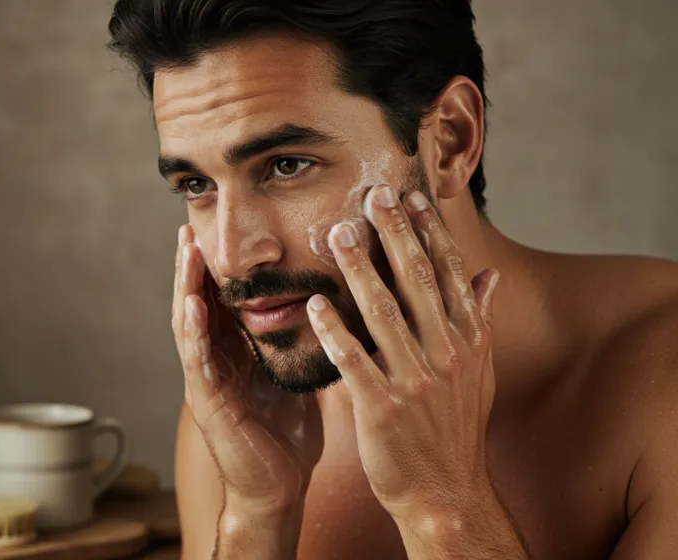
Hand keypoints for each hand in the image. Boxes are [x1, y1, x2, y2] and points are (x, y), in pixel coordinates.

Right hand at [172, 225, 322, 517]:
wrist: (280, 487)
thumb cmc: (288, 434)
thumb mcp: (294, 376)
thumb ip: (298, 343)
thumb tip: (328, 307)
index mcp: (237, 353)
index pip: (224, 301)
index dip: (220, 266)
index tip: (221, 230)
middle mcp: (216, 361)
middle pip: (200, 303)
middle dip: (194, 265)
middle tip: (190, 226)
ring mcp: (207, 381)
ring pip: (190, 323)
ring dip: (185, 286)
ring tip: (185, 250)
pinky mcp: (207, 403)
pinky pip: (197, 361)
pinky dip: (192, 331)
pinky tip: (192, 304)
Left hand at [305, 184, 499, 524]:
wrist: (445, 489)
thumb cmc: (455, 426)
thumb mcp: (479, 372)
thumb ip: (479, 319)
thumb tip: (488, 273)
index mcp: (467, 340)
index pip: (447, 274)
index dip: (430, 233)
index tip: (412, 197)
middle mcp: (445, 354)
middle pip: (417, 282)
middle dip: (395, 234)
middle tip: (373, 194)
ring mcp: (414, 381)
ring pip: (384, 313)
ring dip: (360, 270)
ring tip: (337, 234)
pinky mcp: (382, 408)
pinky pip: (354, 362)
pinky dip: (335, 332)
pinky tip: (315, 305)